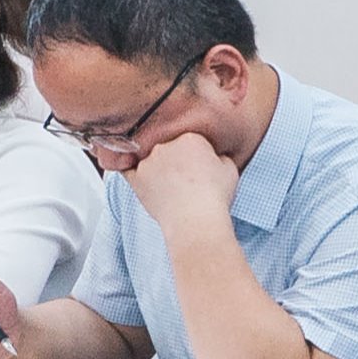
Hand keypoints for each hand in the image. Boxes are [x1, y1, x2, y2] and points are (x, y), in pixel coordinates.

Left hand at [124, 128, 242, 230]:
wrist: (195, 220)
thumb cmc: (214, 197)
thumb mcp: (229, 170)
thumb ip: (219, 156)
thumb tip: (213, 157)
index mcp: (190, 138)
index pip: (192, 141)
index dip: (198, 156)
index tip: (201, 169)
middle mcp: (165, 145)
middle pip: (170, 148)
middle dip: (177, 160)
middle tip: (186, 179)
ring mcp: (148, 161)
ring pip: (151, 158)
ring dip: (158, 168)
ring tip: (171, 188)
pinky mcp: (135, 177)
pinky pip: (128, 169)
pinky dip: (134, 172)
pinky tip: (142, 179)